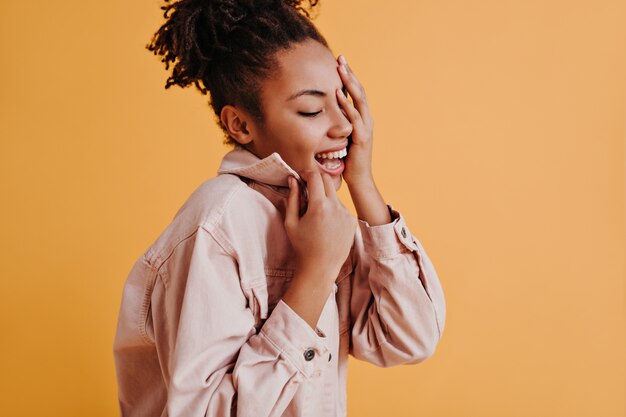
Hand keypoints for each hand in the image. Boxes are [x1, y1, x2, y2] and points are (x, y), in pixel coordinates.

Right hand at [284, 171, 355, 278]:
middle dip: (316, 180)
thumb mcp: (291, 222)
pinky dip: (332, 209)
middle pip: (327, 180)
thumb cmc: (302, 246)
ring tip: (315, 215)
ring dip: (324, 197)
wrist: (321, 267)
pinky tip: (326, 224)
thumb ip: (292, 198)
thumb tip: (293, 180)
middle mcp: (335, 207)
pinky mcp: (352, 221)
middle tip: (307, 188)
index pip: (315, 177)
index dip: (306, 173)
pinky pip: (341, 207)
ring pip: (334, 195)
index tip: (301, 176)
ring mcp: (346, 214)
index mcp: (319, 206)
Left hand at [336, 55, 374, 187]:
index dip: (349, 77)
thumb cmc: (348, 160)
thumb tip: (325, 113)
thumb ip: (338, 124)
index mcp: (362, 119)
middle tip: (340, 57)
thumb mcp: (342, 137)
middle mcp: (367, 120)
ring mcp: (366, 128)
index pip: (357, 93)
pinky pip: (354, 118)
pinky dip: (347, 105)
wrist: (359, 180)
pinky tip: (338, 94)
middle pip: (360, 91)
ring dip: (350, 84)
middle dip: (350, 73)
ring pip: (359, 100)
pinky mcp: (362, 138)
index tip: (340, 62)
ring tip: (341, 69)